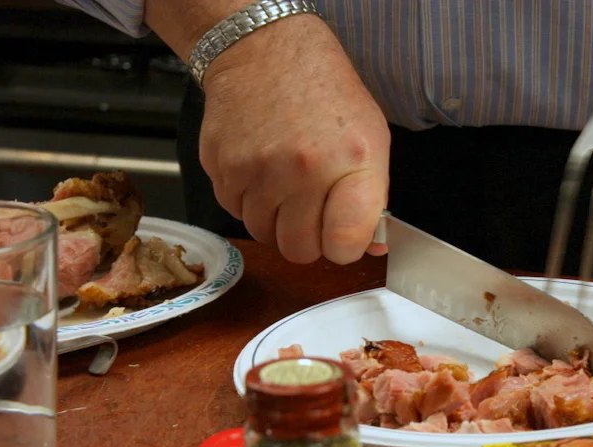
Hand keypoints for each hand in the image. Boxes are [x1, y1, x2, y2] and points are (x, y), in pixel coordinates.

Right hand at [198, 15, 389, 263]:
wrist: (265, 50)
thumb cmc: (325, 94)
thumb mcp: (370, 138)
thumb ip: (371, 198)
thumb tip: (369, 248)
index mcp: (350, 161)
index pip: (345, 243)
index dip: (344, 247)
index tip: (342, 236)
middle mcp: (303, 169)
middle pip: (300, 250)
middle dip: (308, 238)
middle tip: (312, 211)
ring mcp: (257, 169)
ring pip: (264, 235)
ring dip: (275, 221)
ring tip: (286, 185)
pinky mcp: (221, 167)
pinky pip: (235, 211)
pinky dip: (249, 200)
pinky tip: (261, 171)